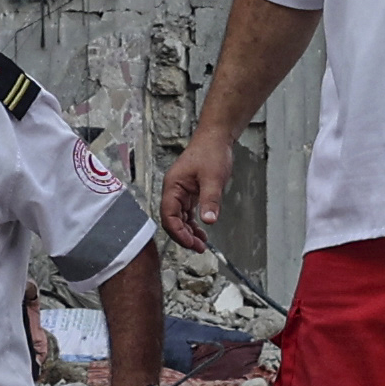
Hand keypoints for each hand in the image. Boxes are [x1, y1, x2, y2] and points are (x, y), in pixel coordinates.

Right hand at [158, 132, 231, 259]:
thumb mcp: (213, 178)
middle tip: (199, 247)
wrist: (216, 138)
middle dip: (184, 236)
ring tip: (201, 243)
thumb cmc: (211, 151)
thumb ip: (210, 200)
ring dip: (189, 231)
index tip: (191, 243)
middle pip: (172, 220)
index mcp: (173, 186)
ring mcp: (181, 191)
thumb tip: (208, 220)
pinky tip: (201, 230)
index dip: (178, 233)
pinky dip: (193, 223)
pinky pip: (187, 212)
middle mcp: (174, 190)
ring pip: (180, 218)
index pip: (169, 216)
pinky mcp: (190, 191)